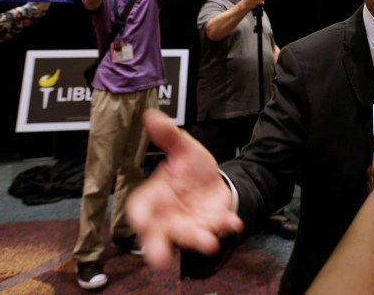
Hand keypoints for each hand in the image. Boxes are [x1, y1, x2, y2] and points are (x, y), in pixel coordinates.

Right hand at [127, 110, 242, 268]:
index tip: (141, 221)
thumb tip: (151, 116)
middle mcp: (168, 216)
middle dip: (157, 247)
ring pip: (187, 236)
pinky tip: (234, 223)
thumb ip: (168, 136)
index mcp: (154, 197)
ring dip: (197, 240)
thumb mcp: (182, 148)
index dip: (139, 216)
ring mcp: (189, 224)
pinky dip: (224, 227)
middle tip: (159, 258)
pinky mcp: (210, 225)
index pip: (140, 208)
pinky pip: (216, 228)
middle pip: (157, 235)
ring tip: (208, 243)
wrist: (215, 180)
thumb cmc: (190, 170)